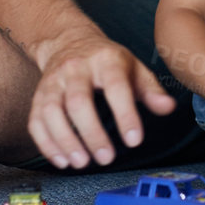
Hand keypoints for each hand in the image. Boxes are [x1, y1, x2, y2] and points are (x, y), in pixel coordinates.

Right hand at [29, 33, 175, 168]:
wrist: (69, 42)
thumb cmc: (107, 61)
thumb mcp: (134, 68)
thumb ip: (151, 90)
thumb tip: (168, 108)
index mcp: (105, 60)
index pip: (115, 86)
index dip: (125, 114)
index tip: (134, 140)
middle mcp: (75, 69)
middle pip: (78, 101)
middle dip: (91, 133)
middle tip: (106, 158)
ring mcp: (53, 82)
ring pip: (51, 111)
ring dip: (65, 141)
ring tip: (81, 163)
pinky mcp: (38, 96)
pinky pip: (36, 121)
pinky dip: (46, 144)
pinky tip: (61, 160)